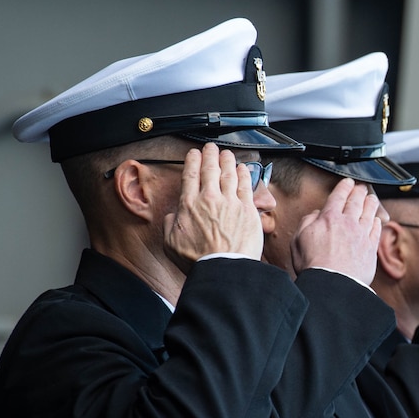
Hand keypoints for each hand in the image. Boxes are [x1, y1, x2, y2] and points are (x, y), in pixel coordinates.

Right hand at [163, 145, 263, 265]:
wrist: (223, 269)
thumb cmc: (198, 260)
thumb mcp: (171, 243)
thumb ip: (170, 224)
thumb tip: (172, 216)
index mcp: (189, 205)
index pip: (190, 175)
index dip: (192, 161)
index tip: (194, 154)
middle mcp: (210, 199)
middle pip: (210, 169)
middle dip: (210, 155)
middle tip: (211, 148)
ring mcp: (231, 202)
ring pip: (229, 173)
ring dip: (227, 161)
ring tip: (226, 154)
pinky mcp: (248, 210)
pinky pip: (246, 186)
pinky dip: (244, 174)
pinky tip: (243, 169)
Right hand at [292, 177, 383, 284]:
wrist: (333, 284)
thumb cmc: (314, 265)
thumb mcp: (298, 240)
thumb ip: (307, 222)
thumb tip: (316, 214)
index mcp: (329, 218)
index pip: (338, 196)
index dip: (344, 187)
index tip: (348, 182)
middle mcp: (348, 223)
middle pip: (356, 202)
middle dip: (359, 192)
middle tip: (362, 187)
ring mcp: (362, 235)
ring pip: (369, 213)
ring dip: (371, 203)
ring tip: (372, 198)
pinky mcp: (371, 248)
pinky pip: (376, 230)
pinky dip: (377, 223)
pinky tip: (377, 220)